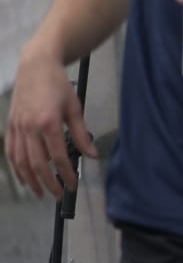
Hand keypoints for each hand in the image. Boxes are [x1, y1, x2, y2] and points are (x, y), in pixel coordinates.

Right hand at [4, 50, 94, 198]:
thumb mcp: (75, 108)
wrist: (35, 66)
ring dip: (30, 180)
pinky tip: (23, 177)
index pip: (57, 157)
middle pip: (37, 164)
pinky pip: (11, 152)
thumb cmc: (58, 85)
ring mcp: (17, 127)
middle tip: (58, 195)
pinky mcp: (10, 125)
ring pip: (20, 161)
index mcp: (49, 123)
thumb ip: (82, 133)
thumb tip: (92, 155)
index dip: (65, 174)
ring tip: (40, 192)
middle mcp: (30, 128)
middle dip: (48, 182)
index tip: (73, 185)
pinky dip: (16, 167)